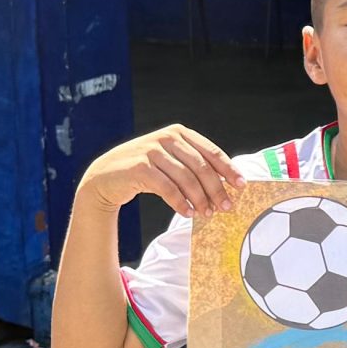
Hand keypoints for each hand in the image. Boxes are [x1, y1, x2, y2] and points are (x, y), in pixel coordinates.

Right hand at [79, 126, 241, 217]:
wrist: (105, 177)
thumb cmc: (145, 171)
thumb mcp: (170, 162)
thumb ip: (193, 166)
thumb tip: (226, 186)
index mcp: (179, 133)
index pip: (211, 152)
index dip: (228, 170)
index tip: (241, 186)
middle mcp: (166, 138)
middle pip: (201, 167)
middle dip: (216, 189)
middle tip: (226, 207)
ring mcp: (152, 151)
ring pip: (186, 179)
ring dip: (200, 199)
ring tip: (207, 214)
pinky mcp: (139, 167)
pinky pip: (167, 188)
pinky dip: (180, 203)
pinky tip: (188, 213)